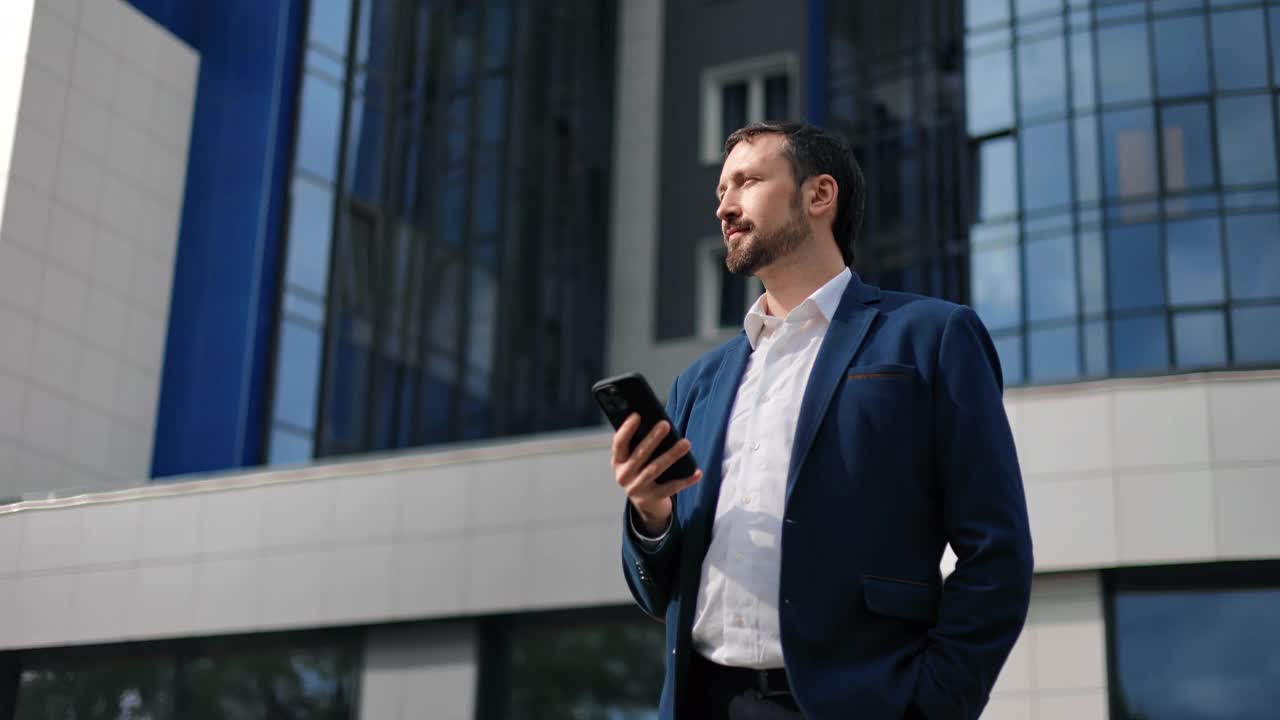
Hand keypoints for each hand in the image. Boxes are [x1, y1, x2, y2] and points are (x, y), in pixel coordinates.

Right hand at [611, 414, 701, 534]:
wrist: (645, 503)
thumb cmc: (641, 471)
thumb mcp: (634, 460)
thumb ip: (640, 445)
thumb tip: (658, 424)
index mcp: (618, 462)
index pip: (619, 444)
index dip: (626, 429)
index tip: (637, 415)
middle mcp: (624, 476)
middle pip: (640, 455)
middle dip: (653, 439)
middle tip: (665, 424)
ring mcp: (638, 488)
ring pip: (656, 469)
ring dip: (671, 455)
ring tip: (685, 443)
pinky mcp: (653, 498)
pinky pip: (671, 488)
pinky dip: (685, 480)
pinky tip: (697, 472)